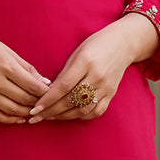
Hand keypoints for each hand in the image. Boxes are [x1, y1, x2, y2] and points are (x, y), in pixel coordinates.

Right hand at [0, 33, 51, 124]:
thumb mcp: (10, 53)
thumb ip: (28, 69)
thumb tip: (45, 84)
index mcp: (7, 67)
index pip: (32, 86)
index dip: (45, 93)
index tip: (52, 95)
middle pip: (24, 99)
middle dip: (38, 103)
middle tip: (46, 104)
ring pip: (12, 110)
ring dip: (26, 113)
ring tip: (35, 112)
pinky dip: (9, 120)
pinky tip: (19, 119)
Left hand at [27, 16, 156, 122]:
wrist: (124, 43)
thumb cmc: (96, 44)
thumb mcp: (77, 52)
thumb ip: (65, 72)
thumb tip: (49, 91)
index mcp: (86, 62)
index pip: (63, 86)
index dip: (48, 99)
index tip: (35, 108)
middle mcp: (97, 76)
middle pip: (71, 100)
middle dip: (51, 111)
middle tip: (36, 117)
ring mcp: (106, 87)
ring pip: (82, 109)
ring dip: (64, 116)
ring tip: (49, 117)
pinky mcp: (112, 94)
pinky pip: (96, 111)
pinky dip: (81, 115)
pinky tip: (70, 115)